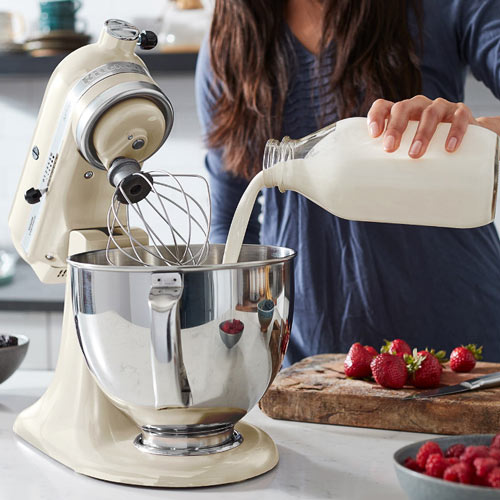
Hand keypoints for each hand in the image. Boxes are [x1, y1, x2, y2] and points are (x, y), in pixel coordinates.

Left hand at [367, 95, 499, 158]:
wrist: (465, 140)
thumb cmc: (427, 148)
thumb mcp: (408, 149)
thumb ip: (394, 159)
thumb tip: (377, 186)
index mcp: (401, 113)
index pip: (383, 107)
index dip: (376, 116)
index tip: (374, 135)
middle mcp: (418, 105)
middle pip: (403, 108)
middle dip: (395, 128)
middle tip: (389, 148)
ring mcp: (440, 107)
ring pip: (429, 113)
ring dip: (422, 133)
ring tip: (415, 154)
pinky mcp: (461, 112)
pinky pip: (458, 118)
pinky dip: (454, 131)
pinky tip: (449, 148)